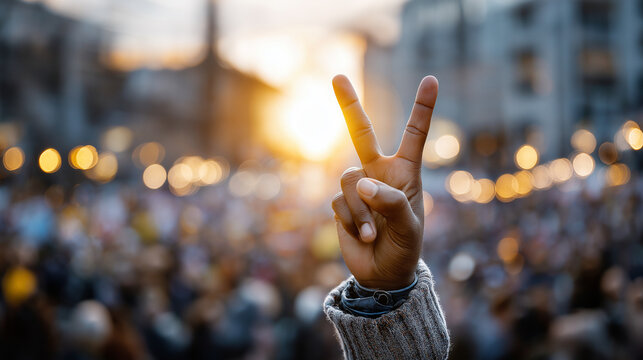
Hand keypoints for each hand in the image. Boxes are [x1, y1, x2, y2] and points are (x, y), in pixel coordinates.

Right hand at [331, 74, 437, 289]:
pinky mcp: (340, 204)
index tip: (431, 80)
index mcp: (405, 173)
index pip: (414, 135)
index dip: (422, 108)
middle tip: (337, 76)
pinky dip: (351, 221)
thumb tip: (362, 184)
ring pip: (348, 179)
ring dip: (360, 210)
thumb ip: (390, 203)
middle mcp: (379, 173)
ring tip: (372, 232)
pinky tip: (362, 236)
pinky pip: (339, 202)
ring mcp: (357, 188)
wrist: (382, 273)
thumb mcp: (408, 227)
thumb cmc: (404, 247)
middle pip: (361, 133)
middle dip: (348, 105)